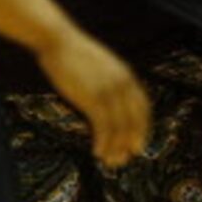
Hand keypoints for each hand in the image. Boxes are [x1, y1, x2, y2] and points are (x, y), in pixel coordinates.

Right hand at [38, 28, 150, 167]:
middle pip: (134, 121)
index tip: (137, 144)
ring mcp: (109, 91)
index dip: (142, 129)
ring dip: (115, 148)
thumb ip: (108, 80)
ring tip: (109, 161)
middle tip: (124, 159)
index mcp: (127, 76)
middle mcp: (123, 85)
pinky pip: (103, 127)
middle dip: (131, 143)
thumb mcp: (99, 66)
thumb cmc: (72, 54)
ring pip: (119, 128)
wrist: (58, 40)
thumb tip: (106, 97)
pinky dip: (102, 143)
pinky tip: (96, 152)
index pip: (143, 108)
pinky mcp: (94, 98)